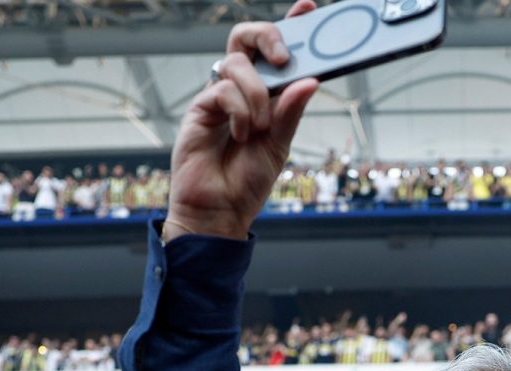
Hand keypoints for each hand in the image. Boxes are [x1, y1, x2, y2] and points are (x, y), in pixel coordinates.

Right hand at [165, 0, 318, 240]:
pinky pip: (224, 89)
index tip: (308, 6)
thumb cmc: (248, 181)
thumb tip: (311, 81)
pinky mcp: (200, 106)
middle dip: (268, 37)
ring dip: (257, 94)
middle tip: (284, 58)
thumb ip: (291, 112)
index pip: (276, 53)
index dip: (291, 26)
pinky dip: (240, 111)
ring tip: (259, 128)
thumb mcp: (279, 146)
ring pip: (237, 63)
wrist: (221, 210)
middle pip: (246, 38)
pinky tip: (241, 135)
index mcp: (266, 96)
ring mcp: (219, 95)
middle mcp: (241, 89)